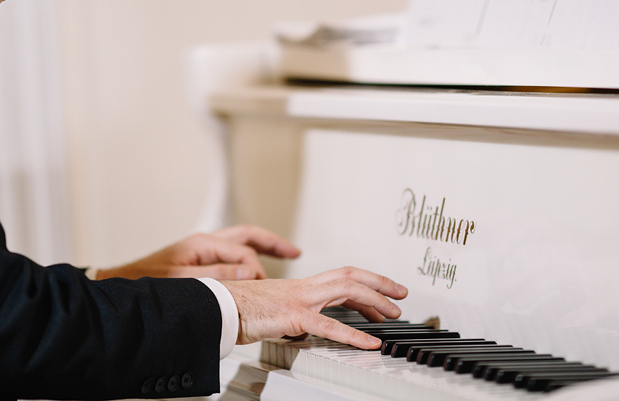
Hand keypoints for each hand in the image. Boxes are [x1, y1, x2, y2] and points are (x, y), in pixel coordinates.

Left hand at [95, 225, 300, 280]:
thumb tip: (249, 270)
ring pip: (242, 242)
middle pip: (248, 236)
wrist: (123, 284)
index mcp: (203, 243)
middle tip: (294, 252)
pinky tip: (257, 267)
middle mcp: (205, 242)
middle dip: (273, 243)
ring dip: (264, 247)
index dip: (257, 269)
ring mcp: (203, 249)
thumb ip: (218, 276)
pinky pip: (232, 253)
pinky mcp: (199, 259)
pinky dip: (249, 256)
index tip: (264, 286)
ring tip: (284, 254)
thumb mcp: (184, 281)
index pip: (243, 252)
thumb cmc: (147, 282)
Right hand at [223, 267, 407, 349]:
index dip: (366, 281)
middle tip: (401, 295)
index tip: (384, 291)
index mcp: (300, 287)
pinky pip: (329, 325)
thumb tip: (305, 327)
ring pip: (345, 290)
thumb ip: (293, 316)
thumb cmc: (238, 311)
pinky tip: (370, 343)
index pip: (341, 277)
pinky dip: (353, 335)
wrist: (217, 307)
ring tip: (393, 314)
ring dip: (374, 300)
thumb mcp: (273, 312)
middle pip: (350, 276)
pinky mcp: (293, 315)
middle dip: (379, 283)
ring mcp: (299, 299)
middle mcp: (303, 287)